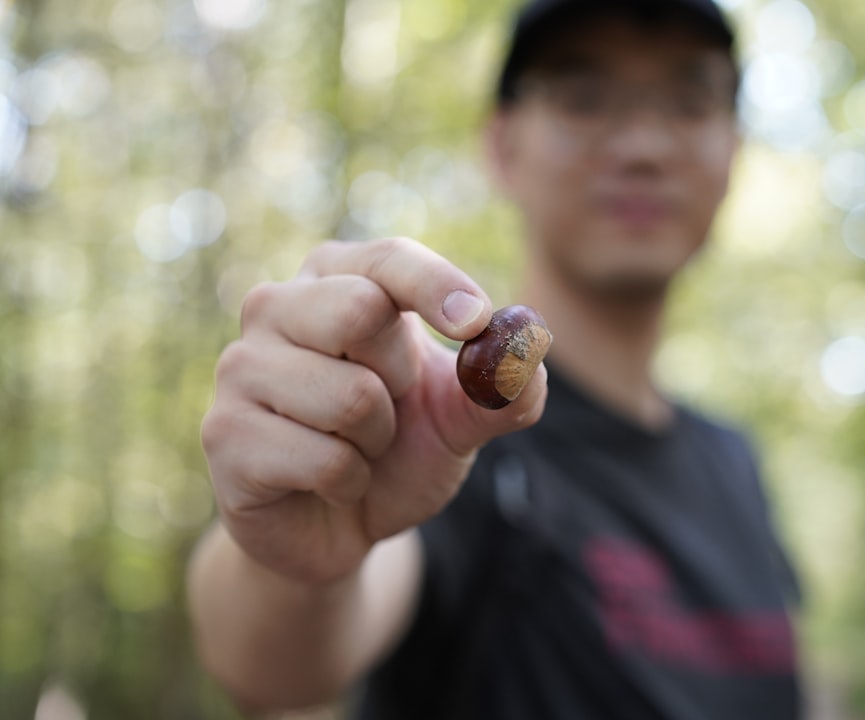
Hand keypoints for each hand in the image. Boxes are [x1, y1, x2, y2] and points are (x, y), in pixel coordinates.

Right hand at [200, 238, 546, 583]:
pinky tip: (326, 483)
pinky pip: (324, 459)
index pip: (387, 258)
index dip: (436, 286)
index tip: (475, 323)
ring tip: (354, 448)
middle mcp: (275, 306)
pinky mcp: (223, 433)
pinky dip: (349, 483)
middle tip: (387, 405)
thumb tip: (529, 358)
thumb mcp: (460, 420)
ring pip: (350, 395)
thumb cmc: (397, 450)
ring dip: (376, 442)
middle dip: (400, 378)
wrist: (337, 526)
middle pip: (360, 310)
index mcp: (335, 278)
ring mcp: (239, 368)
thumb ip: (503, 391)